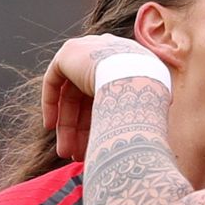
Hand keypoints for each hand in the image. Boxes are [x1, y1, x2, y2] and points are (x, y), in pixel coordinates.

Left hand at [42, 34, 153, 159]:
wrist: (137, 79)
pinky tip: (51, 126)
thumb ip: (142, 113)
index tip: (99, 142)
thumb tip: (146, 138)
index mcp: (133, 64)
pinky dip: (51, 103)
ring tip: (66, 151)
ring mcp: (90, 50)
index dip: (103, 119)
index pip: (111, 95)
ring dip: (68, 125)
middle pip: (89, 98)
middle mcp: (111, 54)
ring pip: (72, 95)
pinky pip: (55, 79)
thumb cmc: (150, 98)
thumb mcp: (153, 105)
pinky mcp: (70, 53)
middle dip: (83, 129)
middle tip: (78, 153)